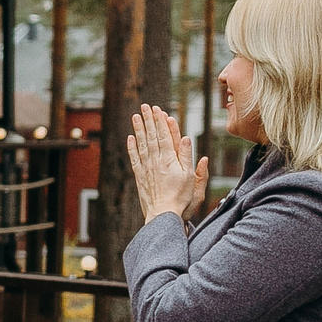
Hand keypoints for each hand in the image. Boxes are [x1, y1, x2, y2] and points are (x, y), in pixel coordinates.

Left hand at [127, 103, 202, 222]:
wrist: (162, 215)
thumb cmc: (180, 199)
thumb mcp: (191, 178)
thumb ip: (188, 158)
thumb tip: (187, 139)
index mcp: (170, 160)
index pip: (166, 136)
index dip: (162, 122)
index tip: (159, 110)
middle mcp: (157, 161)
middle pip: (152, 136)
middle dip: (149, 120)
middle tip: (146, 106)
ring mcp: (146, 168)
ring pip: (142, 144)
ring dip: (139, 129)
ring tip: (136, 116)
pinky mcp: (140, 176)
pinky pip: (134, 158)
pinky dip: (132, 147)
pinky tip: (130, 138)